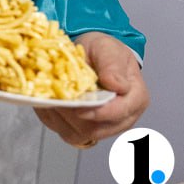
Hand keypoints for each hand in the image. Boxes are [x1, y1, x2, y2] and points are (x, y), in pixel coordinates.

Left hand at [35, 32, 147, 148]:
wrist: (91, 55)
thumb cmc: (103, 51)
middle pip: (97, 129)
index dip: (97, 111)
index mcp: (135, 98)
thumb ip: (112, 66)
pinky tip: (48, 103)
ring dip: (60, 117)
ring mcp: (102, 128)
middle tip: (56, 97)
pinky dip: (53, 120)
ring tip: (50, 97)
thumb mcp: (107, 49)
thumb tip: (117, 85)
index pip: (119, 112)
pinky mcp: (84, 131)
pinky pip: (66, 133)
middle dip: (72, 114)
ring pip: (79, 134)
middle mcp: (122, 119)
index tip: (78, 104)